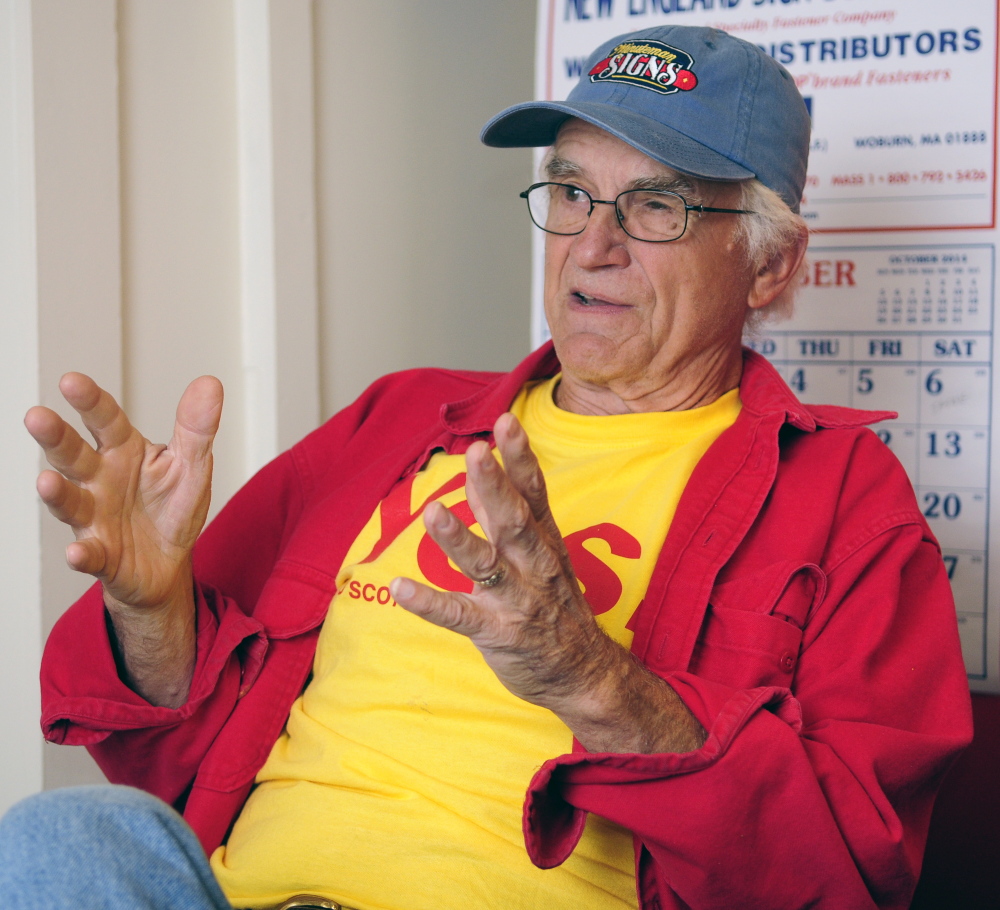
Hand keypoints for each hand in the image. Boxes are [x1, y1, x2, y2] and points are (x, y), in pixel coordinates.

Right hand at [25, 373, 222, 705]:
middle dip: (55, 437)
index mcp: (124, 452)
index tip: (72, 381)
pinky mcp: (101, 555)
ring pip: (70, 502)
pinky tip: (77, 552)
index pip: (106, 420)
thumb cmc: (172, 506)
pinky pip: (89, 555)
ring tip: (46, 482)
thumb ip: (196, 427)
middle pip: (73, 455)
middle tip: (37, 417)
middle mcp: (99, 480)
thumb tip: (210, 383)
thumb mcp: (192, 464)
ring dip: (56, 493)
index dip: (90, 401)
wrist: (168, 563)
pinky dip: (82, 554)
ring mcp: (95, 518)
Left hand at [391, 414, 704, 753]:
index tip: (507, 421)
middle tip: (477, 452)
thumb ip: (506, 513)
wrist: (583, 673)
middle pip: (513, 521)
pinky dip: (430, 603)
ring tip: (432, 513)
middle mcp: (533, 565)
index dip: (520, 457)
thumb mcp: (541, 553)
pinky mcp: (497, 634)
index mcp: (544, 540)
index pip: (534, 492)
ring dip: (458, 538)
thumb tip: (477, 472)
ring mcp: (516, 600)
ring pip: (485, 565)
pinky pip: (459, 617)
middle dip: (494, 486)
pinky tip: (400, 589)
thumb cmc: (557, 605)